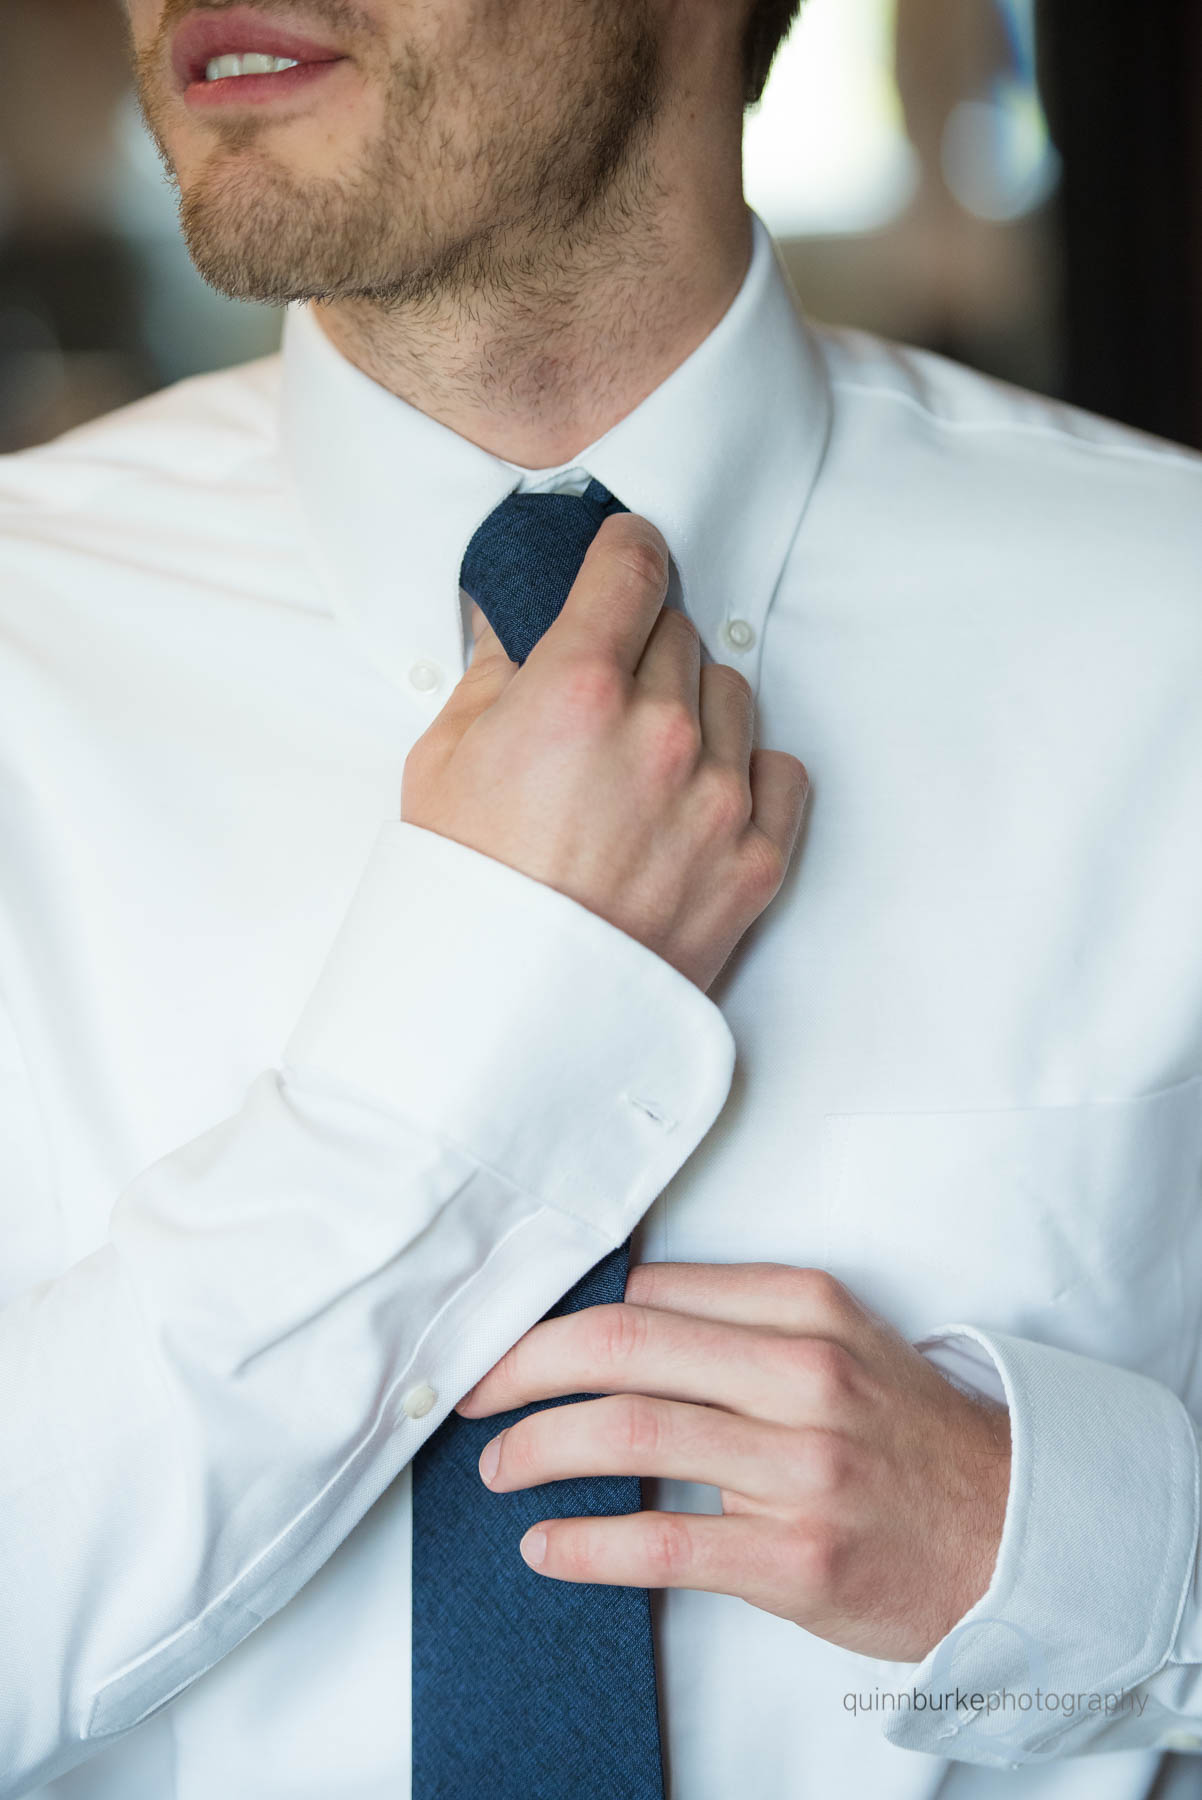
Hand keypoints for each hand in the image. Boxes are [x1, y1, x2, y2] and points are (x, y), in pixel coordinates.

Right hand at [401, 515, 808, 990]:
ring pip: (734, 698)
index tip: (627, 553)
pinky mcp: (756, 863)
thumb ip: (494, 675)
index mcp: (577, 691)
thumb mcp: (442, 762)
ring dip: (694, 708)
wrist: (503, 1027)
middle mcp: (663, 733)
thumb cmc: (462, 898)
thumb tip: (518, 623)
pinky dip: (748, 773)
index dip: (628, 550)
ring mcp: (719, 800)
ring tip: (642, 762)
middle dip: (643, 649)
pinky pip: (781, 773)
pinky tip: (699, 797)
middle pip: (680, 635)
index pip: (634, 568)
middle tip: (604, 694)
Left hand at [454, 1263, 1010, 1661]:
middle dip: (522, 1366)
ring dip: (536, 1448)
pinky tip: (545, 1545)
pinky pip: (662, 1541)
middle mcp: (802, 1374)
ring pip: (629, 1433)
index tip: (513, 1340)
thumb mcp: (840, 1340)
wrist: (1012, 1533)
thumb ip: (739, 1318)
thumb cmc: (908, 1436)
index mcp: (807, 1308)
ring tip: (499, 1467)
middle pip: (622, 1346)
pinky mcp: (798, 1557)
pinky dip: (585, 1543)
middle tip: (473, 1392)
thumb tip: (613, 1314)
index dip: (562, 1317)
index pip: (650, 1292)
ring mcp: (802, 1467)